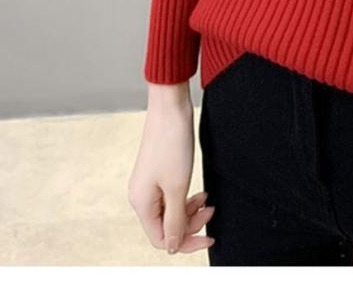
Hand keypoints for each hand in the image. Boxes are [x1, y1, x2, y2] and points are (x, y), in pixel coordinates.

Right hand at [128, 88, 215, 254]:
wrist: (170, 107)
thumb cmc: (172, 143)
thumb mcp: (177, 187)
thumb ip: (175, 220)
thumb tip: (172, 246)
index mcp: (141, 203)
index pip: (161, 239)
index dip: (186, 242)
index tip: (208, 237)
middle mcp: (141, 197)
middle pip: (166, 227)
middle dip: (191, 223)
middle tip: (211, 210)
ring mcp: (149, 184)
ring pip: (170, 212)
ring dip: (190, 211)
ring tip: (208, 201)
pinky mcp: (158, 173)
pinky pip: (171, 197)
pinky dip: (186, 198)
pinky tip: (200, 193)